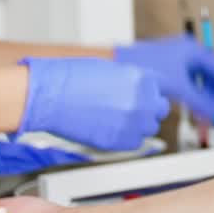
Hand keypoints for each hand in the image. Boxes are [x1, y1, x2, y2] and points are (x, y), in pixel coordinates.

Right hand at [18, 57, 168, 150]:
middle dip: (149, 109)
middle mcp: (142, 100)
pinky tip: (111, 130)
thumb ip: (130, 80)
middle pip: (160, 109)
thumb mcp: (109, 69)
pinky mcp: (121, 141)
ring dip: (138, 125)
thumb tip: (137, 88)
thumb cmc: (70, 79)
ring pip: (150, 128)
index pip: (163, 87)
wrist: (50, 96)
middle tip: (133, 109)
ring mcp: (133, 122)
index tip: (148, 96)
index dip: (152, 92)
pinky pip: (135, 142)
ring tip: (117, 119)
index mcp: (141, 77)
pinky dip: (126, 139)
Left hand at [114, 35, 213, 124]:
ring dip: (205, 96)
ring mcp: (175, 59)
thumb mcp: (178, 88)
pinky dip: (193, 95)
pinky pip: (188, 83)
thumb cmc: (142, 68)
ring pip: (199, 80)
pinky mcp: (166, 68)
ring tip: (205, 112)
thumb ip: (200, 101)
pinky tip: (191, 106)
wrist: (115, 66)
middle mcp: (186, 52)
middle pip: (212, 75)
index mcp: (193, 50)